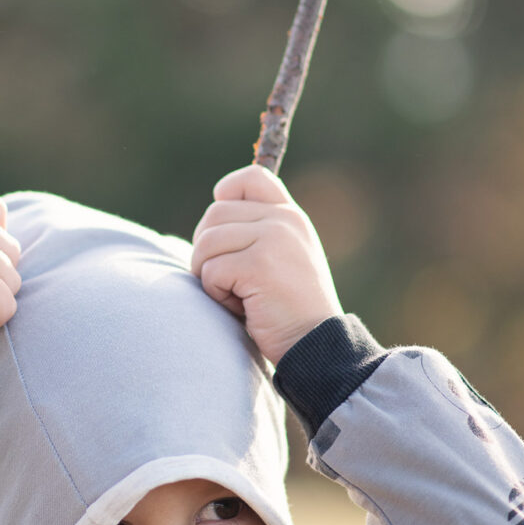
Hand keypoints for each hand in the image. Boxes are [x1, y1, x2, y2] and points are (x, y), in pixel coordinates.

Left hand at [191, 165, 341, 365]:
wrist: (317, 346)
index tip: (225, 230)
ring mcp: (273, 239)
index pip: (250, 178)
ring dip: (210, 276)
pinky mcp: (259, 265)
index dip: (226, 196)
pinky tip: (243, 307)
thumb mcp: (284, 258)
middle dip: (208, 252)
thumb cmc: (290, 310)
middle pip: (214, 215)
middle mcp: (284, 220)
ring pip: (206, 243)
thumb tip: (214, 213)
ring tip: (239, 295)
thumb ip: (259, 232)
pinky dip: (217, 295)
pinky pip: (210, 271)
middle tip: (230, 281)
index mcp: (290, 216)